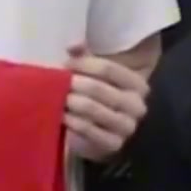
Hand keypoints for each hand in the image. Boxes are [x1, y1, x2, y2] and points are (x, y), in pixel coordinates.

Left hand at [64, 42, 148, 161]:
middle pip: (98, 88)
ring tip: (55, 98)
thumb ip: (86, 57)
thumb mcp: (96, 75)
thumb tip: (72, 45)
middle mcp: (136, 105)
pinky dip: (72, 122)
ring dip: (69, 102)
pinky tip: (61, 117)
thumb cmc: (100, 97)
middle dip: (73, 84)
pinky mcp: (114, 144)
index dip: (83, 64)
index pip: (108, 68)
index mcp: (137, 84)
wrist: (105, 131)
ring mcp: (127, 126)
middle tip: (53, 83)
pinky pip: (88, 130)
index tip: (64, 64)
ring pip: (91, 108)